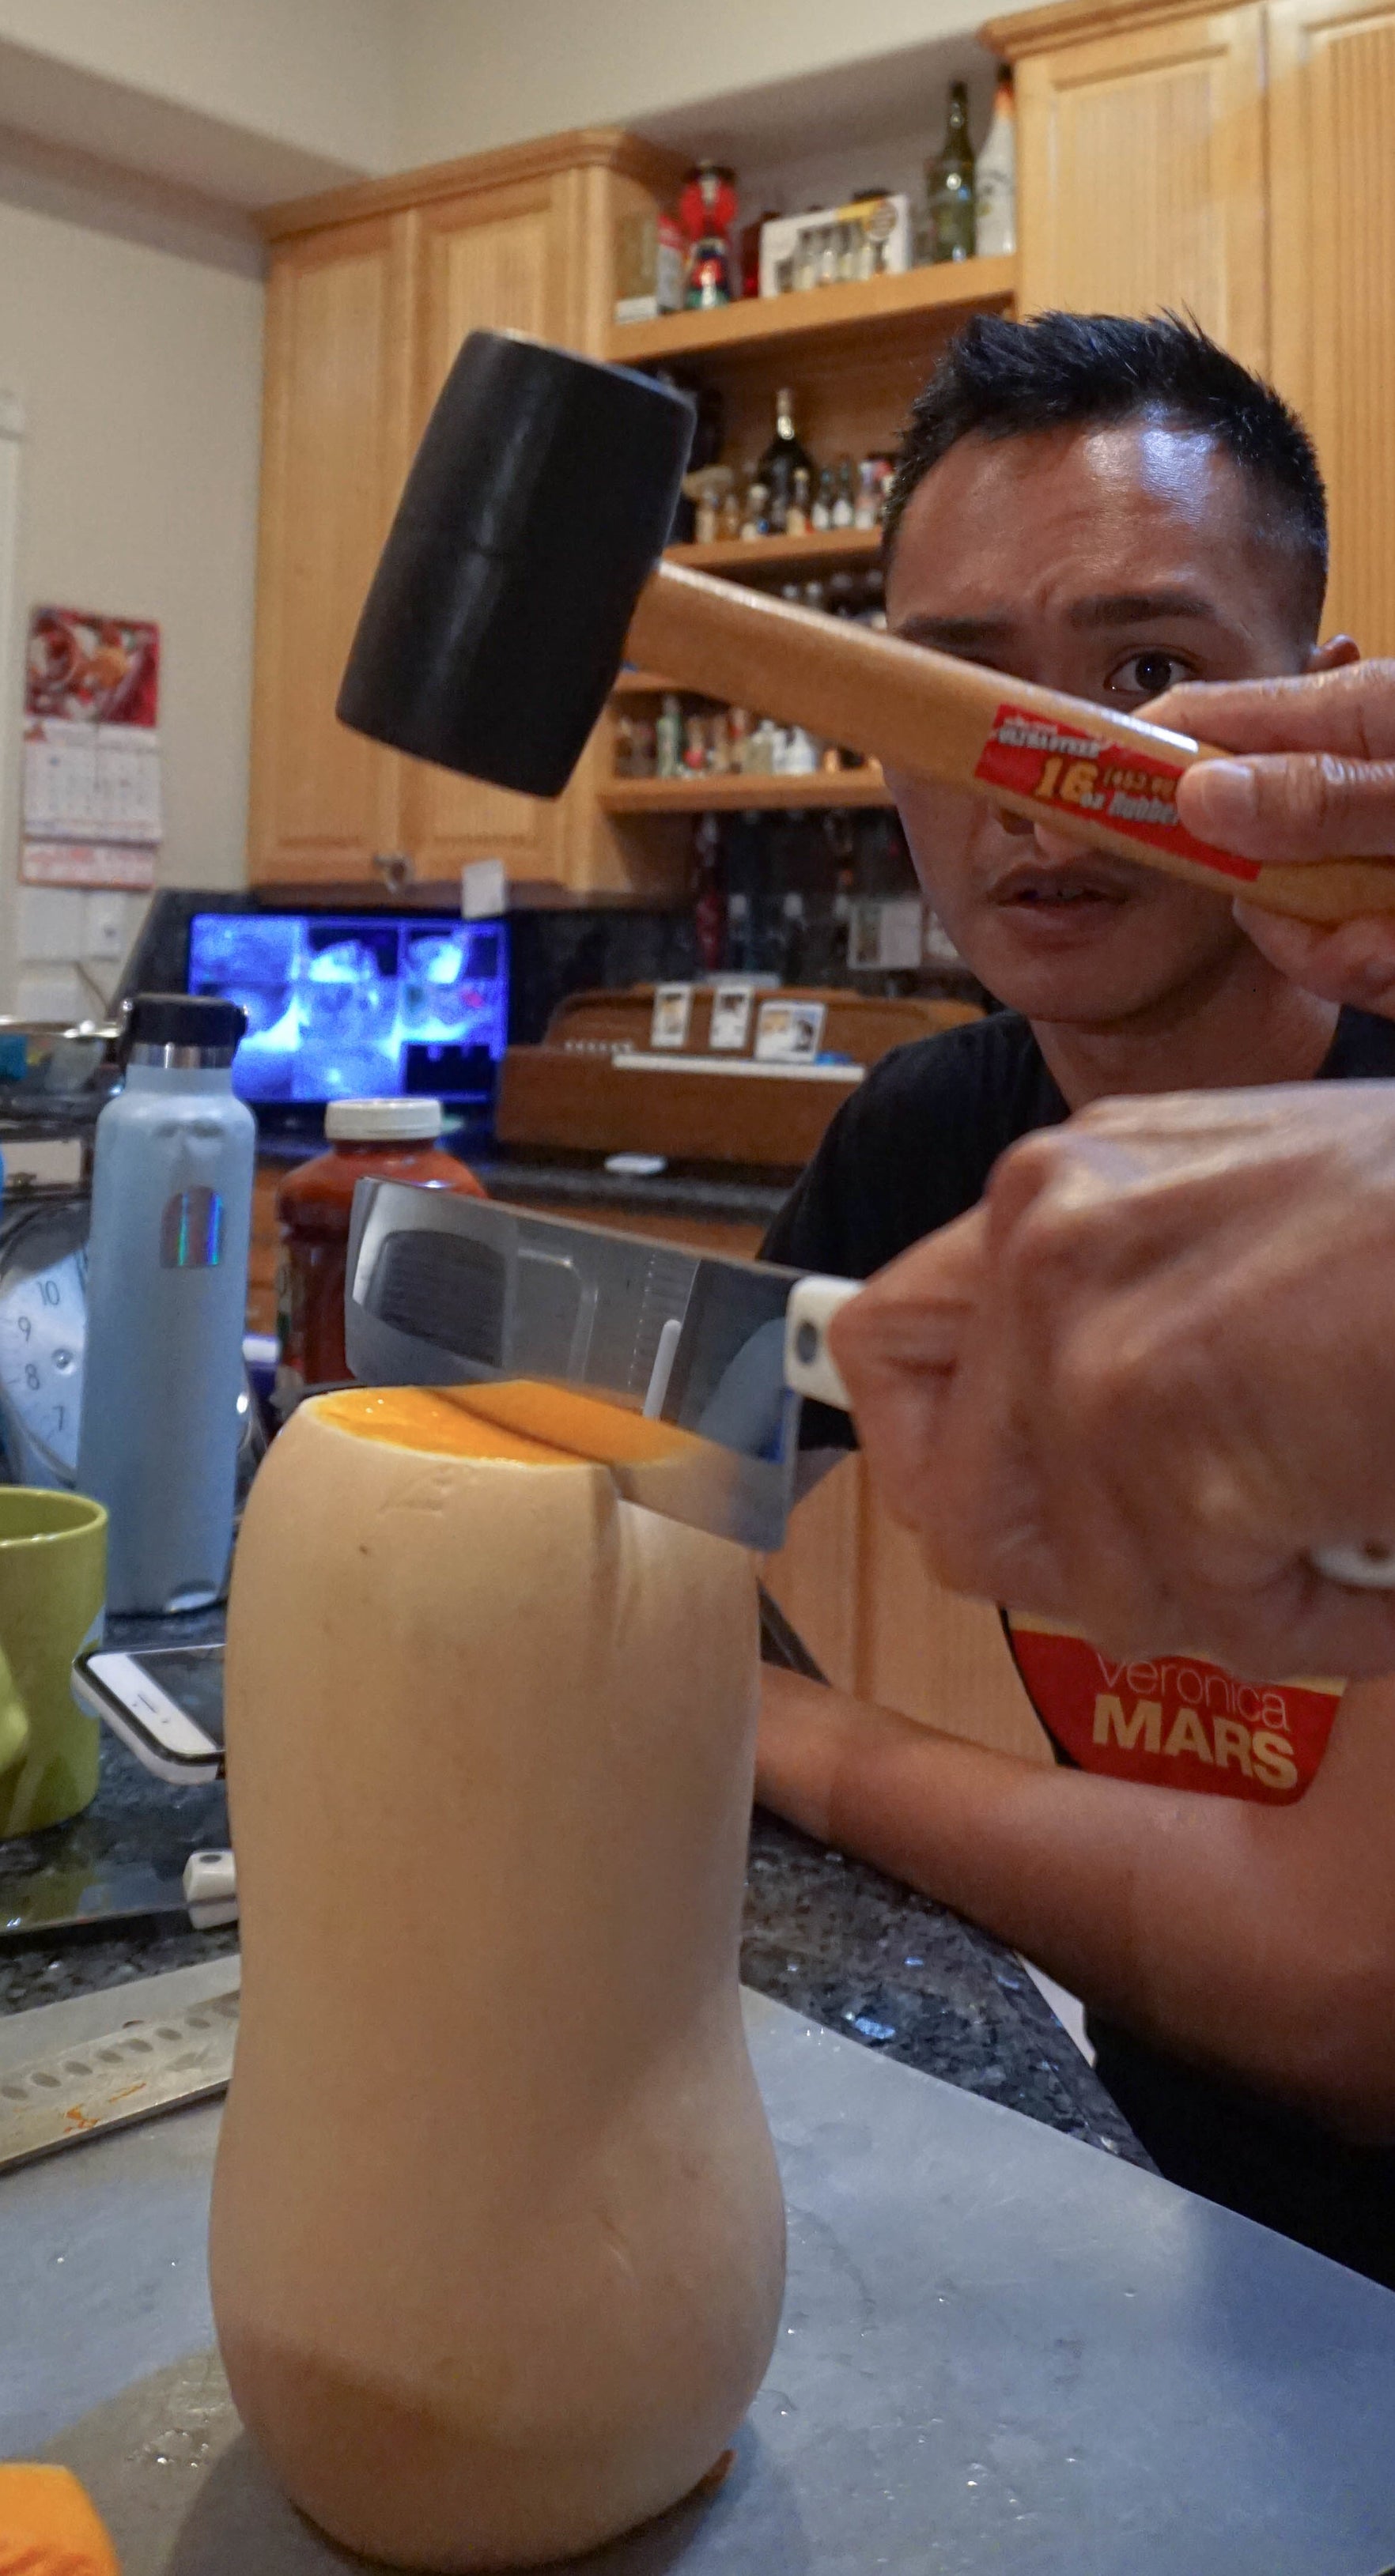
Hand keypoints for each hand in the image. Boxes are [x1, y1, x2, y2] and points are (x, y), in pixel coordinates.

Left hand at [827, 1084, 1394, 1676]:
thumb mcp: (1243, 1213)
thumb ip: (1123, 1300)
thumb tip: (1019, 1441)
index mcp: (1061, 1187)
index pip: (882, 1342)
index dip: (915, 1450)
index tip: (981, 1502)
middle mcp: (1049, 1245)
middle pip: (956, 1513)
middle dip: (1089, 1569)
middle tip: (1220, 1544)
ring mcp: (1099, 1340)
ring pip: (1098, 1592)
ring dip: (1240, 1596)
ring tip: (1344, 1510)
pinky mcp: (1175, 1434)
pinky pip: (1218, 1618)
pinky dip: (1321, 1618)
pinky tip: (1380, 1529)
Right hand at [1148, 664, 1394, 1013]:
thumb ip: (1321, 796)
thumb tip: (1195, 796)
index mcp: (1347, 717)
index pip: (1201, 724)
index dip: (1125, 764)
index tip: (1061, 827)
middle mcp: (1340, 787)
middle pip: (1234, 846)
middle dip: (1271, 905)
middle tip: (1346, 930)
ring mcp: (1358, 858)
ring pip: (1288, 922)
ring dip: (1337, 950)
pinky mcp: (1377, 919)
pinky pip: (1339, 960)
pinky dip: (1373, 972)